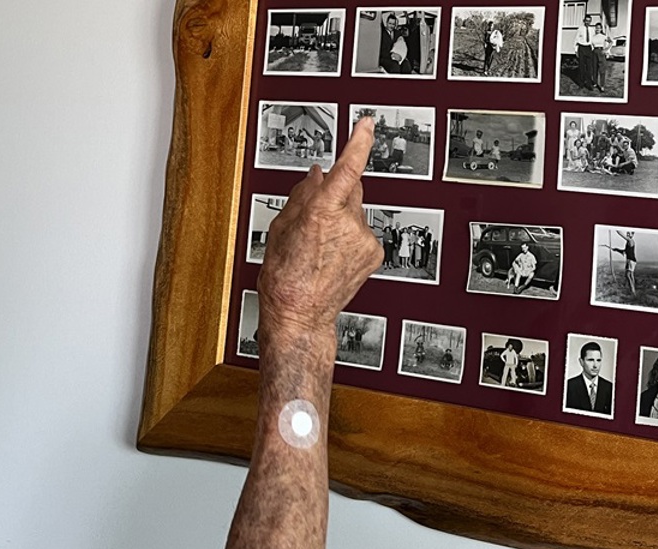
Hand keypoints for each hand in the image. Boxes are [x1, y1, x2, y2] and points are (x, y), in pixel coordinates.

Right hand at [258, 117, 382, 335]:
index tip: (367, 123)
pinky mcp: (374, 253)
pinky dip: (351, 238)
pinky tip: (334, 256)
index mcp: (321, 211)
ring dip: (342, 221)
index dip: (359, 141)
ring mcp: (364, 239)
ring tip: (321, 247)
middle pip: (350, 189)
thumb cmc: (284, 277)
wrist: (300, 314)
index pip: (347, 167)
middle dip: (336, 194)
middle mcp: (348, 223)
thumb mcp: (282, 228)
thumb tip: (317, 175)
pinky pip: (363, 233)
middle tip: (317, 218)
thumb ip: (302, 195)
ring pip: (356, 213)